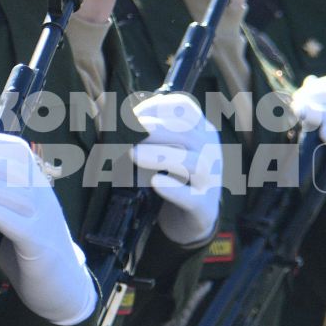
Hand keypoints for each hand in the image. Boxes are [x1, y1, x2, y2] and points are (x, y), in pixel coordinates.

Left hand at [0, 133, 96, 325]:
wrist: (64, 289)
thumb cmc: (29, 253)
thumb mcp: (10, 219)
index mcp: (36, 186)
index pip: (17, 149)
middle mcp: (42, 197)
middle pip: (11, 166)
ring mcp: (43, 220)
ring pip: (13, 192)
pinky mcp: (40, 246)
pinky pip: (19, 224)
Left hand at [130, 92, 222, 246]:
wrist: (193, 218)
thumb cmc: (176, 178)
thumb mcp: (169, 150)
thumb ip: (152, 135)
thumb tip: (116, 122)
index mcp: (202, 132)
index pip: (185, 108)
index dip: (157, 107)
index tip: (132, 115)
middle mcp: (210, 152)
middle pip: (186, 133)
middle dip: (154, 129)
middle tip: (126, 132)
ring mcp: (210, 180)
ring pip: (192, 162)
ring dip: (160, 155)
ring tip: (132, 154)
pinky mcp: (204, 207)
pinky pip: (191, 197)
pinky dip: (173, 189)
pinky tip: (155, 182)